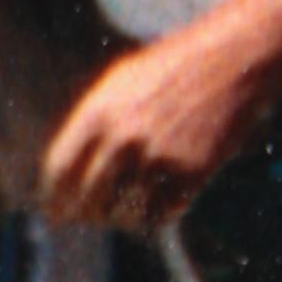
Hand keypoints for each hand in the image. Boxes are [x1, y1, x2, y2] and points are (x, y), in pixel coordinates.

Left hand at [39, 29, 271, 230]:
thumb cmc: (168, 72)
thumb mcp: (118, 85)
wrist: (228, 62)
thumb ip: (88, 127)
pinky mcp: (189, 177)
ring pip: (123, 217)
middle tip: (92, 216)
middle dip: (88, 214)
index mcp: (98, 113)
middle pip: (88, 203)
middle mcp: (123, 139)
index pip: (59, 172)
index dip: (53, 199)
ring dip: (123, 218)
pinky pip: (158, 219)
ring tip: (128, 202)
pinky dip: (154, 217)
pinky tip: (157, 199)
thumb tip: (58, 180)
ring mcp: (157, 160)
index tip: (55, 214)